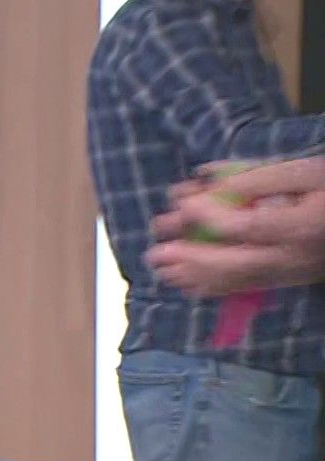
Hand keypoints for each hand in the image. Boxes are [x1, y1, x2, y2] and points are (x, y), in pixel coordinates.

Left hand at [147, 157, 324, 295]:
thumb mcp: (305, 172)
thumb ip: (261, 179)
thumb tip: (213, 184)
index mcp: (302, 227)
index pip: (251, 227)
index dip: (212, 217)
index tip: (183, 203)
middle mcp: (295, 257)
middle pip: (238, 264)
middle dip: (192, 260)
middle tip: (154, 253)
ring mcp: (292, 273)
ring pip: (239, 281)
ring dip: (196, 277)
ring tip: (160, 270)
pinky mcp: (289, 280)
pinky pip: (249, 287)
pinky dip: (215, 287)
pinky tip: (186, 285)